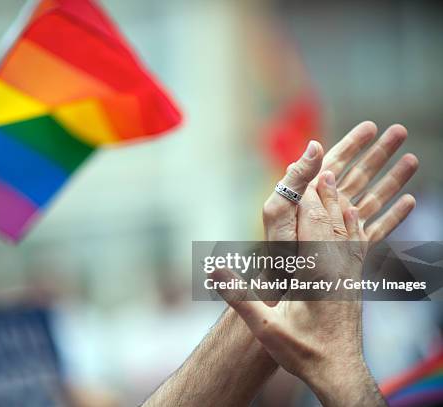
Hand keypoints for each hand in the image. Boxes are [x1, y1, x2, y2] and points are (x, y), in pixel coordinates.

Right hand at [213, 171, 385, 405]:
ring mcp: (349, 273)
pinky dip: (353, 223)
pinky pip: (357, 243)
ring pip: (345, 227)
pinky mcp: (355, 281)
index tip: (305, 169)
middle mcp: (336, 266)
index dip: (306, 195)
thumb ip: (240, 296)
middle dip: (323, 191)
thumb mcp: (266, 328)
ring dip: (338, 201)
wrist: (339, 372)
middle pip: (329, 218)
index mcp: (315, 272)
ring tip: (334, 179)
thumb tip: (214, 270)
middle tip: (320, 164)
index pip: (310, 223)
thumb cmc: (303, 351)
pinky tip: (353, 215)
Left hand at [263, 122, 416, 244]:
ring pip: (374, 197)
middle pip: (360, 174)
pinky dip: (395, 215)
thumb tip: (316, 145)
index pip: (334, 161)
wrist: (281, 287)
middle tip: (400, 131)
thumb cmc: (274, 248)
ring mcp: (342, 226)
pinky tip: (410, 201)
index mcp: (310, 194)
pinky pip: (378, 228)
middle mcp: (329, 207)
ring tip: (413, 160)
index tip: (371, 126)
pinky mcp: (353, 247)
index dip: (352, 143)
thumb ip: (297, 178)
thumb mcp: (279, 207)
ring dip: (394, 178)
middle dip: (379, 153)